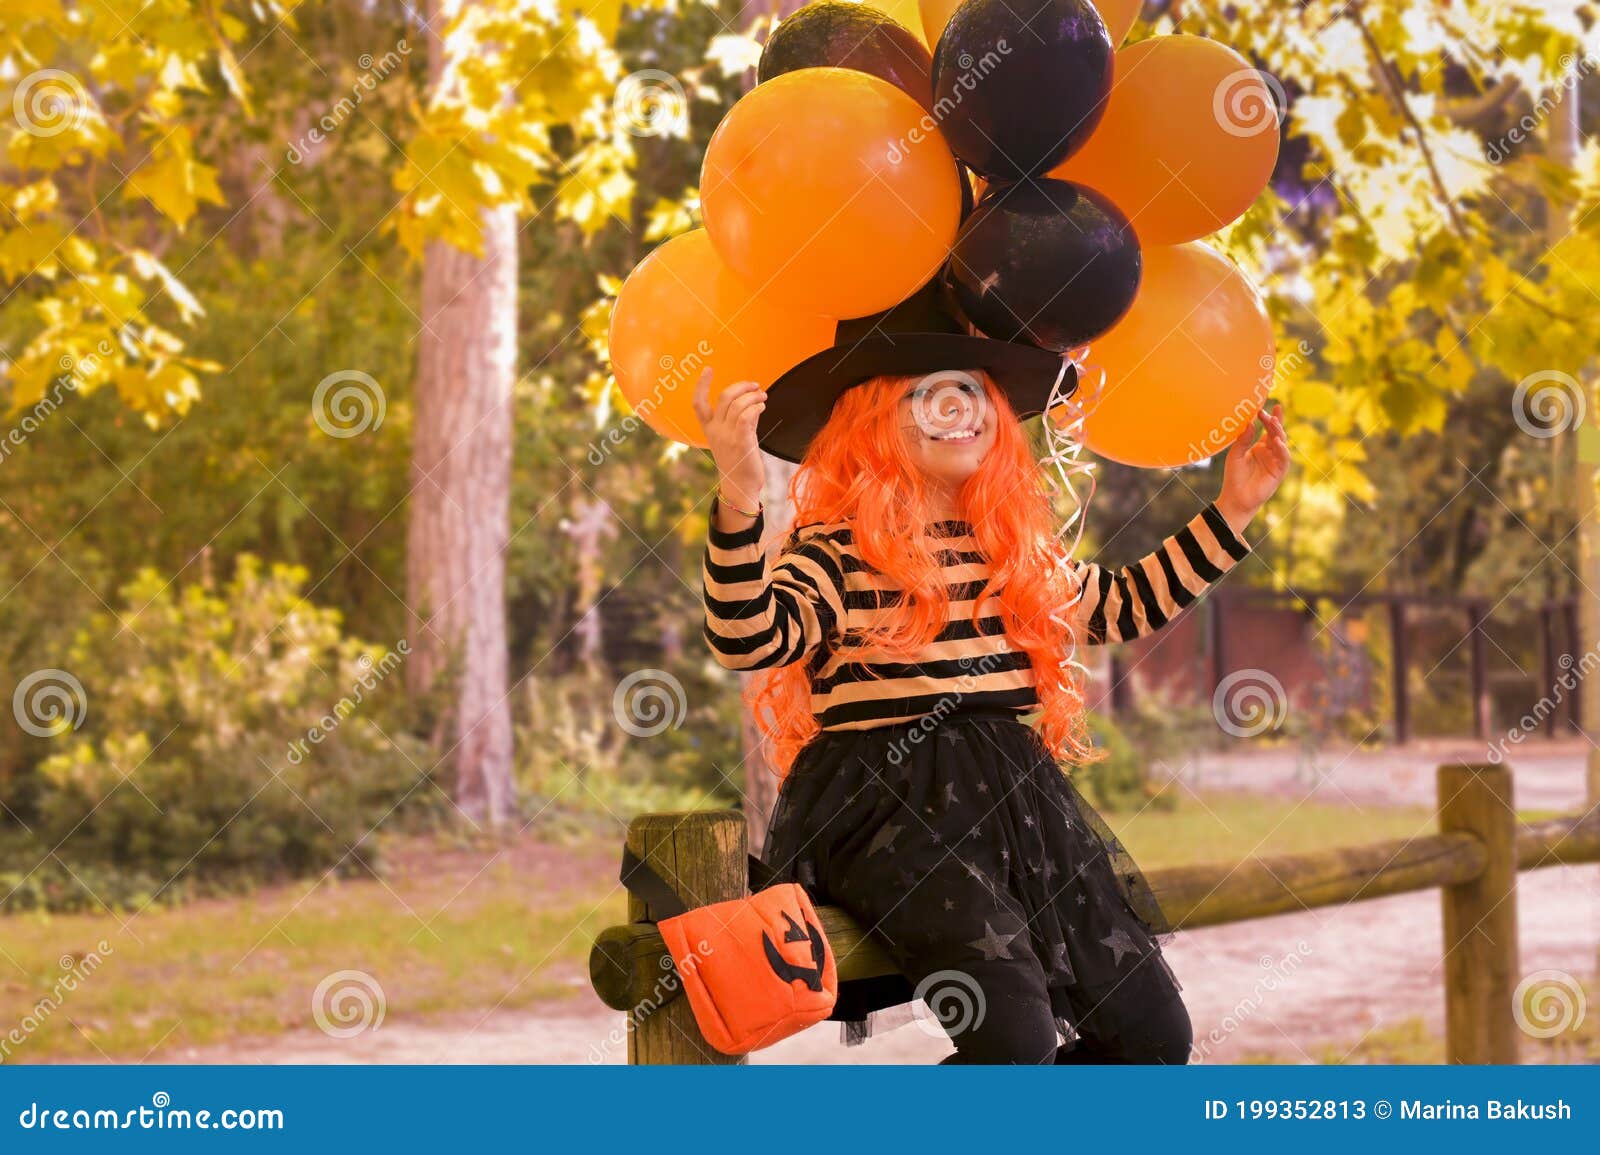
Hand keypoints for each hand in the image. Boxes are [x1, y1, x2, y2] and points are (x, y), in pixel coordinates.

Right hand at [692, 368, 765, 512]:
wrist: (740, 487)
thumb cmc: (740, 462)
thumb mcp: (735, 438)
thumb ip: (740, 419)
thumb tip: (753, 401)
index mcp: (710, 429)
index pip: (699, 404)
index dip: (701, 385)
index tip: (708, 369)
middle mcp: (715, 431)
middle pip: (725, 397)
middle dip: (742, 386)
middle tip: (756, 386)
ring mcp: (727, 437)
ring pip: (738, 404)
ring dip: (754, 396)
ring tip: (763, 397)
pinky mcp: (741, 442)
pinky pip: (747, 416)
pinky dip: (756, 406)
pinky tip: (762, 407)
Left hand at [1216, 403, 1288, 534]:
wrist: (1235, 498)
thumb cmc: (1234, 477)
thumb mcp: (1235, 455)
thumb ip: (1242, 440)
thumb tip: (1250, 424)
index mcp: (1261, 447)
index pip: (1269, 429)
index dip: (1271, 418)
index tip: (1268, 406)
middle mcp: (1270, 453)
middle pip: (1276, 433)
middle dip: (1274, 422)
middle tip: (1268, 413)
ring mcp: (1276, 462)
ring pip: (1281, 444)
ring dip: (1279, 433)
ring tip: (1273, 423)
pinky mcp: (1278, 472)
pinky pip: (1284, 459)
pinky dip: (1282, 450)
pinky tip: (1277, 442)